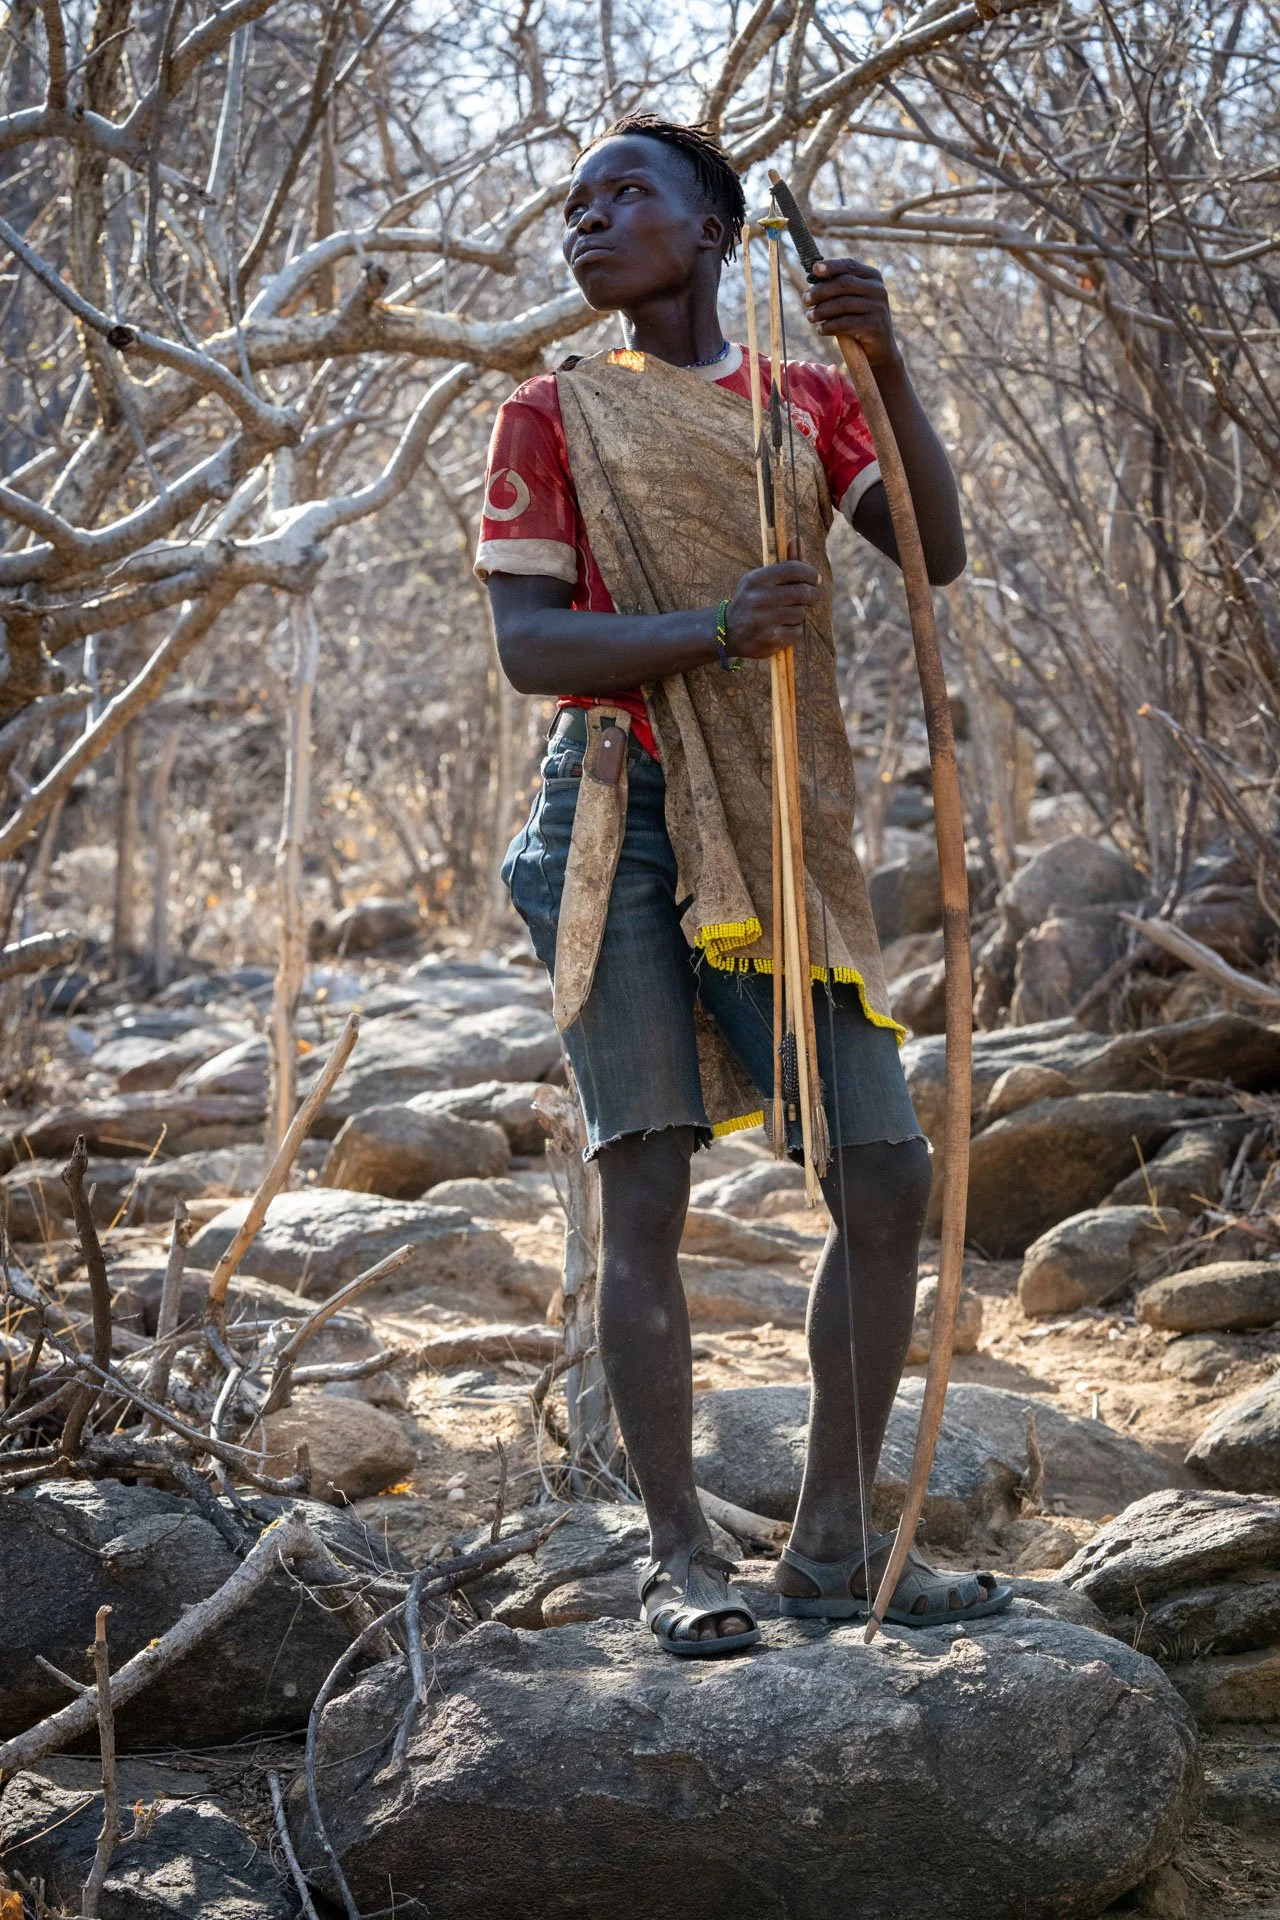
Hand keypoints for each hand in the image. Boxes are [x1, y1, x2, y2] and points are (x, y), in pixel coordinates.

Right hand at [724, 559, 820, 658]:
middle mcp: (759, 598)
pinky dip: (795, 631)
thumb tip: (799, 540)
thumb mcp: (760, 579)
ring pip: (800, 613)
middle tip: (814, 596)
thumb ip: (784, 562)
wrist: (726, 631)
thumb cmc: (750, 600)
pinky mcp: (769, 638)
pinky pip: (796, 632)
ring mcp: (763, 620)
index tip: (815, 579)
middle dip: (813, 594)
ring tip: (788, 614)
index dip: (810, 573)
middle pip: (802, 592)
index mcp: (757, 579)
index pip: (793, 569)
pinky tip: (783, 629)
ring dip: (800, 614)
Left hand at [803, 257, 900, 372]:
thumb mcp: (852, 299)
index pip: (849, 265)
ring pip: (843, 304)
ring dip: (822, 310)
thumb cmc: (859, 320)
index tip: (813, 269)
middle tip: (805, 300)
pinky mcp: (875, 326)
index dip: (830, 266)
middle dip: (821, 291)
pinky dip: (829, 326)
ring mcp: (878, 308)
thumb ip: (838, 287)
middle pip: (844, 284)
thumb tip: (813, 274)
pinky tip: (820, 330)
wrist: (880, 348)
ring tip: (810, 317)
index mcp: (872, 277)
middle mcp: (878, 290)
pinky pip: (846, 324)